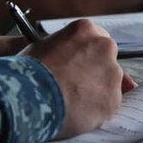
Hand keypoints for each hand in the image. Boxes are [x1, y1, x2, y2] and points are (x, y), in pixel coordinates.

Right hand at [23, 19, 129, 138]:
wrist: (30, 97)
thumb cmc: (29, 72)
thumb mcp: (40, 49)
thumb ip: (61, 50)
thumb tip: (67, 58)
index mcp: (85, 30)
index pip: (95, 39)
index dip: (85, 55)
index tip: (78, 65)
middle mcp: (104, 47)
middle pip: (106, 60)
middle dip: (95, 73)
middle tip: (75, 86)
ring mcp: (112, 73)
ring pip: (109, 84)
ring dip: (95, 92)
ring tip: (70, 102)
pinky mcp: (113, 98)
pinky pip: (107, 105)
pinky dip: (95, 111)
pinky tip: (75, 113)